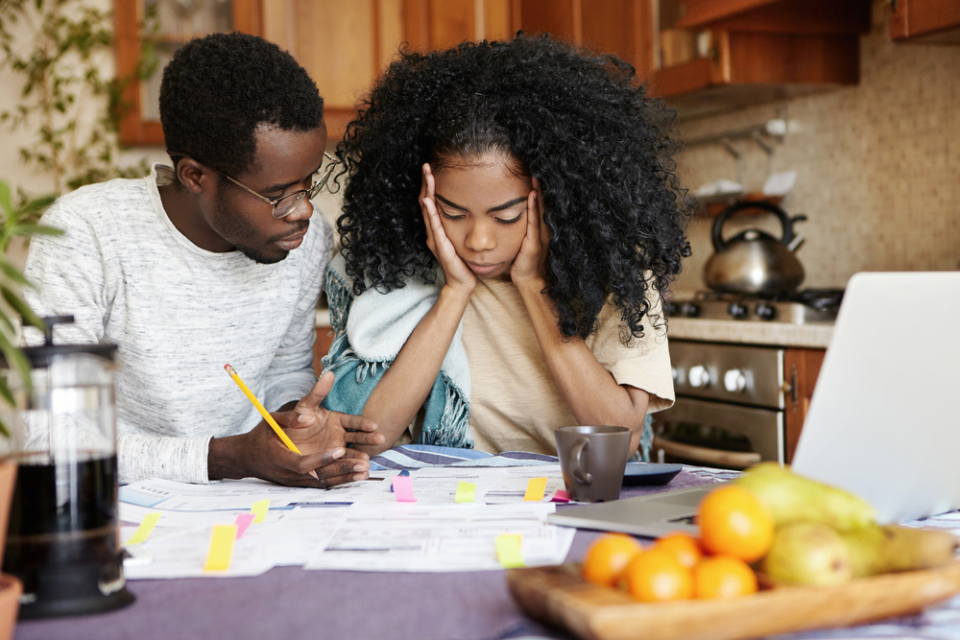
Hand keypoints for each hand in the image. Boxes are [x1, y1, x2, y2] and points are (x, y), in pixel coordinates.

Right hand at [209, 372, 383, 487]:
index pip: (302, 463)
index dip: (321, 458)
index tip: (338, 449)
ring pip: (324, 481)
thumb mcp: (271, 420)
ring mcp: (297, 480)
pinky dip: (341, 480)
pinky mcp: (303, 481)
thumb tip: (307, 417)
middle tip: (362, 463)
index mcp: (280, 457)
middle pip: (318, 476)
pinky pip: (325, 482)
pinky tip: (358, 475)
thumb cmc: (262, 436)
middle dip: (341, 469)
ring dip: (346, 477)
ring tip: (366, 470)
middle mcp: (290, 473)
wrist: (249, 456)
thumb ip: (290, 418)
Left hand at [274, 371, 385, 486]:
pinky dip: (351, 470)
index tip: (373, 425)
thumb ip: (316, 393)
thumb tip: (328, 374)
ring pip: (351, 452)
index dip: (363, 423)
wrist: (278, 443)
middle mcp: (339, 434)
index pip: (353, 421)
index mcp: (336, 419)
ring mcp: (336, 449)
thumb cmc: (292, 421)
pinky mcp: (330, 463)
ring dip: (360, 457)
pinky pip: (342, 465)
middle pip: (357, 437)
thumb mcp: (304, 406)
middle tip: (380, 439)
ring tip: (366, 462)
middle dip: (369, 438)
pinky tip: (360, 474)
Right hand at [420, 163, 474, 294]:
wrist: (462, 281)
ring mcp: (434, 238)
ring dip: (427, 191)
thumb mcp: (461, 237)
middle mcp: (432, 231)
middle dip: (426, 183)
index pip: (431, 202)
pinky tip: (429, 200)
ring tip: (427, 175)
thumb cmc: (464, 260)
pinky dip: (431, 212)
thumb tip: (469, 205)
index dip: (430, 185)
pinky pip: (435, 226)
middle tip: (426, 165)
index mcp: (437, 228)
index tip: (432, 168)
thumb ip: (460, 224)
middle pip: (426, 202)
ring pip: (428, 211)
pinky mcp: (440, 246)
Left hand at [510, 177, 549, 288]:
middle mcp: (543, 228)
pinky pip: (535, 222)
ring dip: (538, 192)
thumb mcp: (520, 239)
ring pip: (539, 209)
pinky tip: (532, 195)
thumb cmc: (522, 260)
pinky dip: (533, 208)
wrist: (528, 279)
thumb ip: (520, 226)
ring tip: (534, 176)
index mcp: (538, 227)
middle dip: (538, 186)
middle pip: (540, 203)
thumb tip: (506, 212)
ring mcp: (541, 235)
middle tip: (533, 167)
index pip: (536, 204)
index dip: (536, 188)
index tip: (531, 171)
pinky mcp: (535, 242)